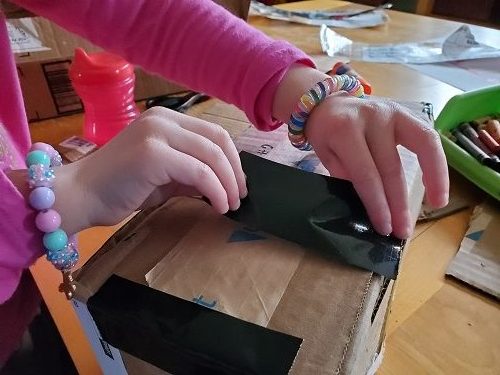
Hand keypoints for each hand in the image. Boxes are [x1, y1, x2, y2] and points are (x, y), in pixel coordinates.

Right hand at [53, 107, 246, 233]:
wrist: (80, 196)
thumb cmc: (119, 188)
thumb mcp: (164, 176)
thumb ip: (191, 172)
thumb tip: (224, 182)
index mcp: (166, 119)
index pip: (214, 132)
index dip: (233, 159)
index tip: (238, 183)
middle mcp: (163, 119)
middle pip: (218, 140)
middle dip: (235, 171)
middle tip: (240, 195)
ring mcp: (156, 133)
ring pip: (211, 156)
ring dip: (229, 184)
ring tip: (231, 204)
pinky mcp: (152, 153)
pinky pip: (198, 172)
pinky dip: (215, 191)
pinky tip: (218, 206)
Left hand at [272, 64, 448, 238]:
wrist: (328, 103)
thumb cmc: (327, 134)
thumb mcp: (326, 154)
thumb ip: (345, 174)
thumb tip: (370, 204)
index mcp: (345, 130)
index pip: (365, 173)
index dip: (376, 203)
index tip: (384, 227)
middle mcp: (372, 118)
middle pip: (391, 167)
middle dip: (398, 203)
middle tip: (402, 231)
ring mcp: (393, 112)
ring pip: (420, 149)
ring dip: (430, 182)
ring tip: (436, 206)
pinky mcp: (407, 113)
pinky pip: (428, 138)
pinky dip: (436, 161)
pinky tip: (439, 183)